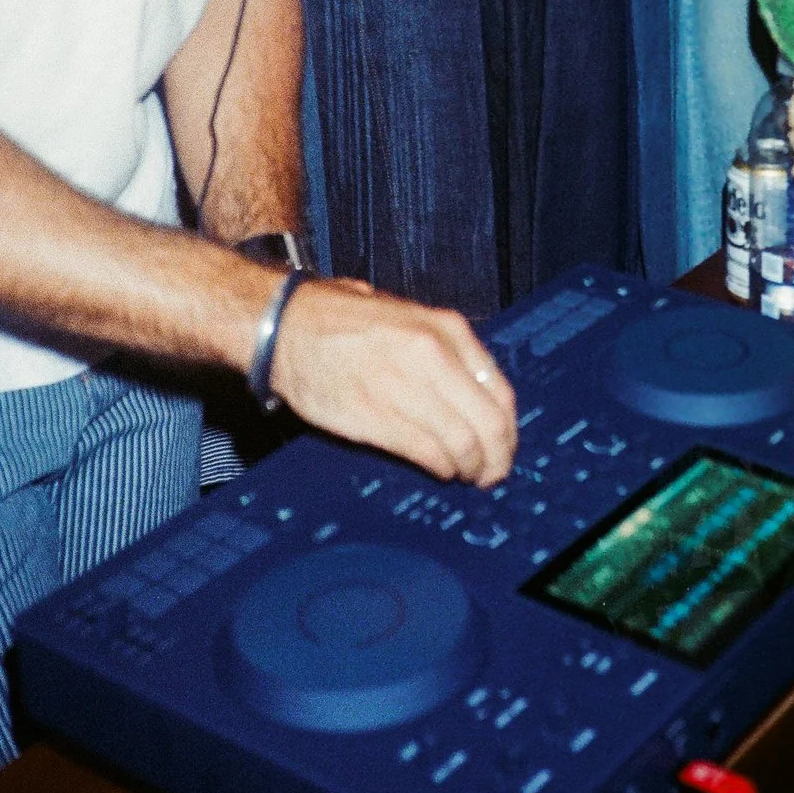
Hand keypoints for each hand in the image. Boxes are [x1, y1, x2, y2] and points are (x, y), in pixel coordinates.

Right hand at [268, 277, 516, 486]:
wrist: (286, 325)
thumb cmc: (344, 320)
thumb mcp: (410, 317)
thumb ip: (447, 351)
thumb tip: (480, 396)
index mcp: (445, 329)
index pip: (500, 392)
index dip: (508, 430)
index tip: (505, 446)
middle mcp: (431, 356)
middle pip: (487, 424)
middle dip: (496, 457)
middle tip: (492, 473)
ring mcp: (404, 387)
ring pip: (461, 443)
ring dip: (470, 468)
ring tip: (467, 475)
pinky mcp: (375, 416)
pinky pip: (426, 452)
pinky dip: (440, 467)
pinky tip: (439, 469)